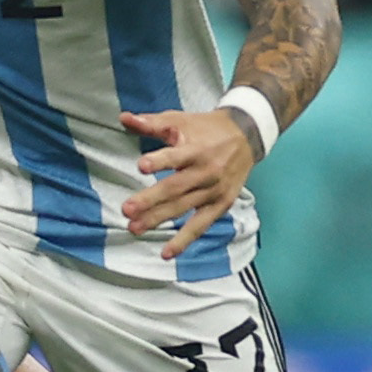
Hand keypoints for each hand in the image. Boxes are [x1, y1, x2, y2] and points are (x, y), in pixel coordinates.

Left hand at [122, 106, 262, 256]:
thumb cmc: (207, 128)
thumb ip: (151, 123)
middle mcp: (207, 172)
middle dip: (150, 200)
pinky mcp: (221, 204)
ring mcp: (214, 191)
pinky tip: (167, 253)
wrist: (247, 136)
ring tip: (134, 228)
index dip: (160, 160)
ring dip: (158, 219)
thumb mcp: (181, 120)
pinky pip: (201, 225)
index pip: (177, 156)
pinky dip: (184, 240)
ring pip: (183, 207)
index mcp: (197, 149)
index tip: (142, 166)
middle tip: (127, 209)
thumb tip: (124, 118)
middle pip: (176, 188)